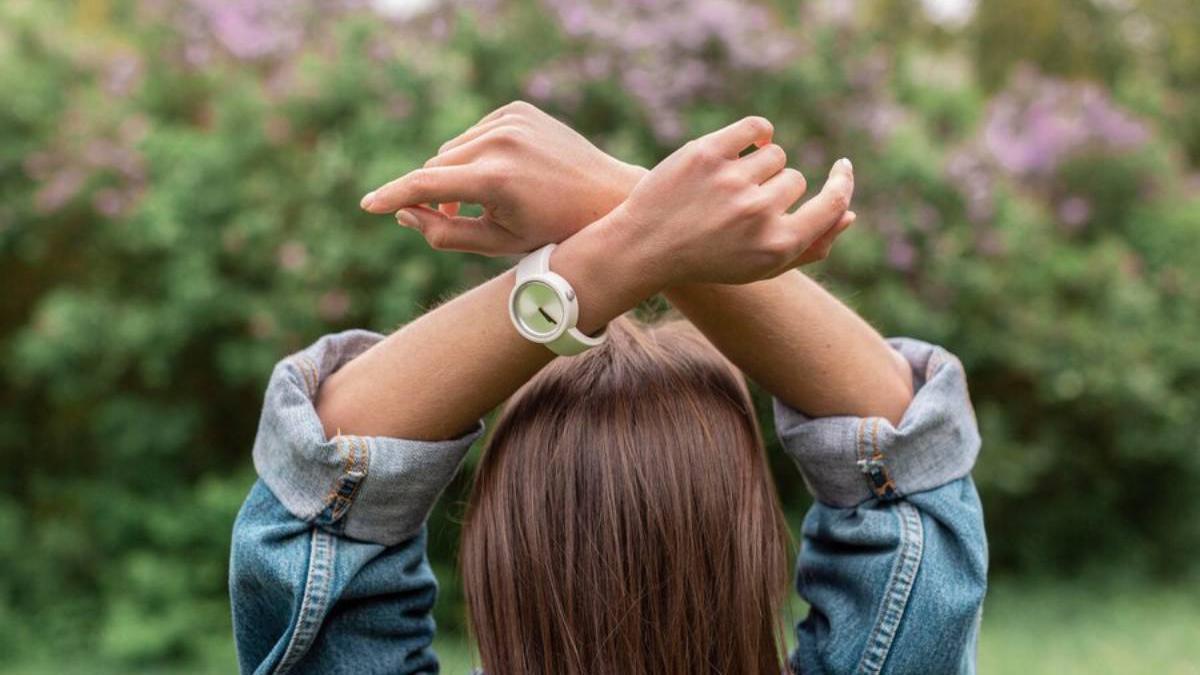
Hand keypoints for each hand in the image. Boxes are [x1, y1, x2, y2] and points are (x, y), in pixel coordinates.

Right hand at [359, 101, 643, 254]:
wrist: (606, 196)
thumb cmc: (552, 231)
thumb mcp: (497, 244)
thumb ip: (444, 232)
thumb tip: (404, 212)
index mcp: (493, 180)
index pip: (425, 185)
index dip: (392, 196)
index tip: (368, 205)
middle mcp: (499, 142)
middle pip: (436, 167)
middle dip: (437, 193)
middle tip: (462, 216)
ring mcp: (510, 120)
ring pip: (453, 150)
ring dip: (457, 174)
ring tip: (490, 197)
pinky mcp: (517, 109)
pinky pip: (474, 133)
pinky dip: (476, 153)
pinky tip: (507, 172)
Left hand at [601, 116, 855, 287]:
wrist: (644, 247)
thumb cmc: (709, 259)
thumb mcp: (760, 267)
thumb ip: (809, 247)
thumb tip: (849, 214)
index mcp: (777, 245)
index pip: (832, 204)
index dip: (841, 184)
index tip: (842, 168)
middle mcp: (758, 213)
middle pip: (794, 179)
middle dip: (774, 187)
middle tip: (741, 205)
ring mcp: (732, 181)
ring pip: (774, 154)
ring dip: (758, 164)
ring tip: (729, 184)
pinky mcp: (707, 153)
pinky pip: (756, 128)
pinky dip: (756, 133)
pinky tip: (744, 145)